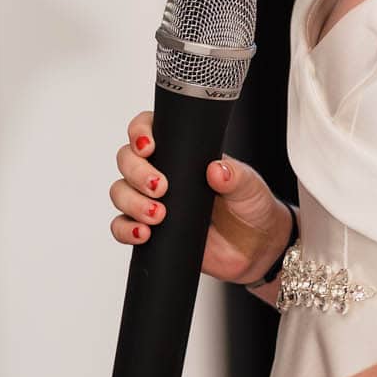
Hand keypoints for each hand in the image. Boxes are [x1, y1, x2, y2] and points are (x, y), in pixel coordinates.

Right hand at [109, 110, 291, 283]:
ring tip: (158, 215)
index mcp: (181, 152)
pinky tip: (143, 233)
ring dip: (132, 202)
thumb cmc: (251, 205)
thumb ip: (235, 175)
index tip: (149, 146)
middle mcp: (161, 172)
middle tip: (160, 187)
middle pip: (126, 161)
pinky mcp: (150, 231)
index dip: (139, 133)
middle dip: (136, 172)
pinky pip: (122, 227)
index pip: (148, 130)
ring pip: (120, 192)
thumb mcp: (249, 185)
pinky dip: (126, 229)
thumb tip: (216, 170)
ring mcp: (153, 201)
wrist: (255, 246)